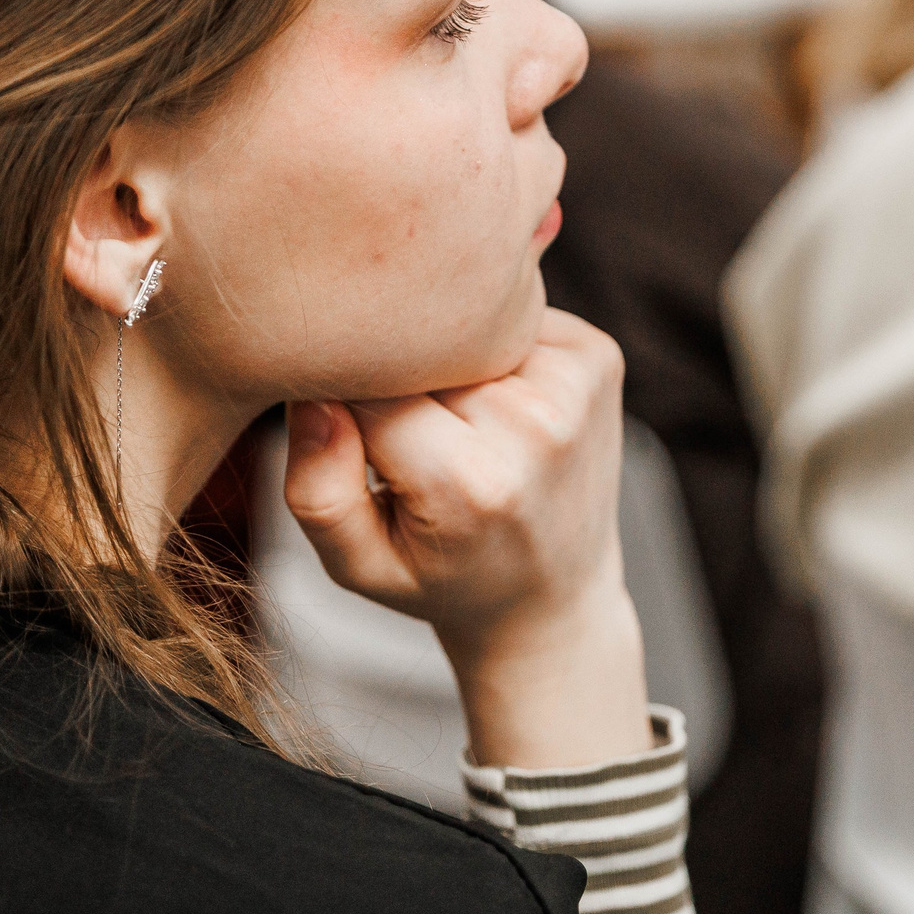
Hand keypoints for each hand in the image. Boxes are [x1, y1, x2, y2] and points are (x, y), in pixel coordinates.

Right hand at [284, 308, 651, 767]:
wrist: (555, 594)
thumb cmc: (446, 577)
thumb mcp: (360, 566)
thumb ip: (316, 490)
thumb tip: (315, 396)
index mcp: (469, 480)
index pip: (367, 384)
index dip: (345, 397)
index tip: (354, 435)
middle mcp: (534, 425)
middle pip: (421, 349)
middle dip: (401, 380)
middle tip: (416, 440)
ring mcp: (575, 385)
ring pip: (465, 328)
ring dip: (450, 364)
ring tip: (463, 426)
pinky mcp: (598, 355)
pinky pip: (511, 318)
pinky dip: (493, 353)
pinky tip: (502, 407)